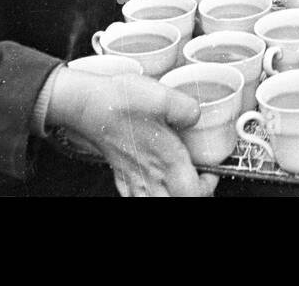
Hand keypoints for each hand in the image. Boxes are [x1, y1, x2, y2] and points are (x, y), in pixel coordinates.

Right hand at [47, 70, 219, 196]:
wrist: (86, 104)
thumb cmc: (119, 101)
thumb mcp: (163, 96)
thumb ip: (187, 108)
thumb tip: (196, 116)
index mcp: (166, 159)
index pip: (193, 193)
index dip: (208, 186)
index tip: (212, 170)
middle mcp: (150, 173)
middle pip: (177, 201)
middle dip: (192, 194)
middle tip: (199, 179)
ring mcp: (132, 176)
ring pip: (155, 202)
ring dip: (170, 196)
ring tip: (180, 184)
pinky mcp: (119, 171)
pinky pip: (135, 196)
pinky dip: (147, 195)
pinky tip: (151, 186)